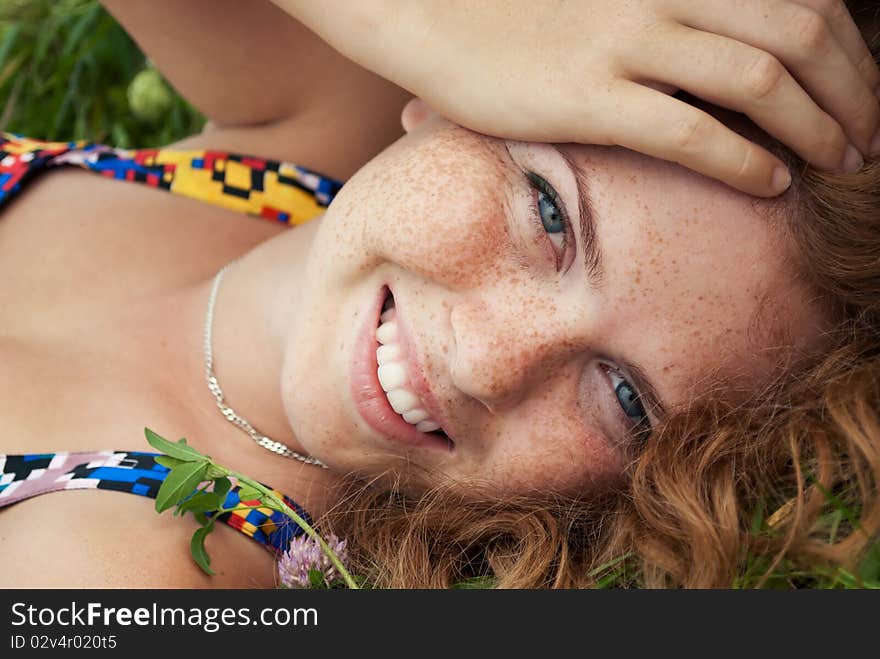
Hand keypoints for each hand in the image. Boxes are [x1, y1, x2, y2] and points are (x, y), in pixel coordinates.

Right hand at [276, 0, 879, 196]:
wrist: (429, 11)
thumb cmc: (516, 9)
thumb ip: (672, 13)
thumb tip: (717, 47)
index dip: (851, 49)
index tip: (863, 93)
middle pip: (801, 33)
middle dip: (853, 89)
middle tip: (868, 137)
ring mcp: (627, 44)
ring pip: (760, 81)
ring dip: (817, 125)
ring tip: (838, 162)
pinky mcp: (589, 98)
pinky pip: (692, 131)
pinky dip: (745, 159)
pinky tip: (770, 183)